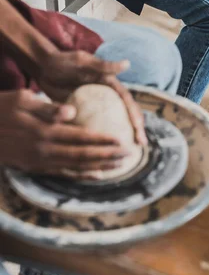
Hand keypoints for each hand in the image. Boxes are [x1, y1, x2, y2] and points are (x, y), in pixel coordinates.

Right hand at [0, 90, 128, 174]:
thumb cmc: (1, 108)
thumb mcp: (21, 100)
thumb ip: (47, 108)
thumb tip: (71, 112)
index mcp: (44, 131)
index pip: (80, 137)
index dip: (102, 140)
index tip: (121, 139)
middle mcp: (45, 150)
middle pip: (83, 155)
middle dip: (108, 156)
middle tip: (129, 154)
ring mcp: (40, 161)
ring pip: (76, 167)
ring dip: (100, 167)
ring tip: (121, 165)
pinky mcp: (35, 167)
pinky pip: (62, 174)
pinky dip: (81, 175)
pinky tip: (96, 175)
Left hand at [38, 51, 146, 145]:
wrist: (43, 68)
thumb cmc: (63, 61)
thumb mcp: (83, 62)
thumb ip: (103, 65)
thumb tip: (127, 64)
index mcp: (109, 84)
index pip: (127, 100)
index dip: (135, 114)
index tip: (138, 129)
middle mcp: (106, 96)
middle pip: (125, 114)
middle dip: (135, 129)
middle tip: (139, 145)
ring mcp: (95, 106)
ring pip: (112, 123)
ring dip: (120, 137)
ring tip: (125, 154)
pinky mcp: (82, 113)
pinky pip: (93, 128)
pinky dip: (98, 140)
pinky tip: (98, 154)